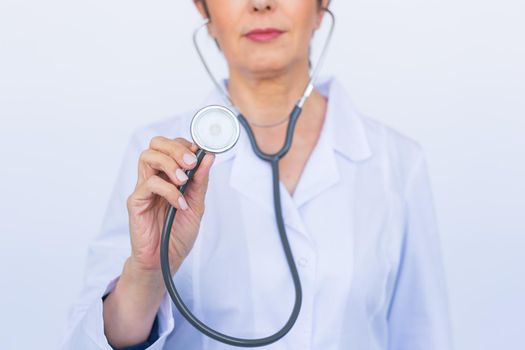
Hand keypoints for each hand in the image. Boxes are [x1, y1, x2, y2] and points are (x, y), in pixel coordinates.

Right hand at [127, 136, 214, 274]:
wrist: (166, 260)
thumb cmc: (178, 233)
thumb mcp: (197, 204)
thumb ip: (201, 181)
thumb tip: (208, 157)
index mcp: (168, 175)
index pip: (170, 146)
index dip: (184, 144)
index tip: (200, 153)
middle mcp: (154, 177)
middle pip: (155, 144)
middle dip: (175, 148)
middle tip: (190, 162)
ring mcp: (143, 188)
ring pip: (147, 157)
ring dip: (169, 164)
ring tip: (183, 180)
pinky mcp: (136, 202)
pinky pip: (149, 184)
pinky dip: (169, 191)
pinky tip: (180, 204)